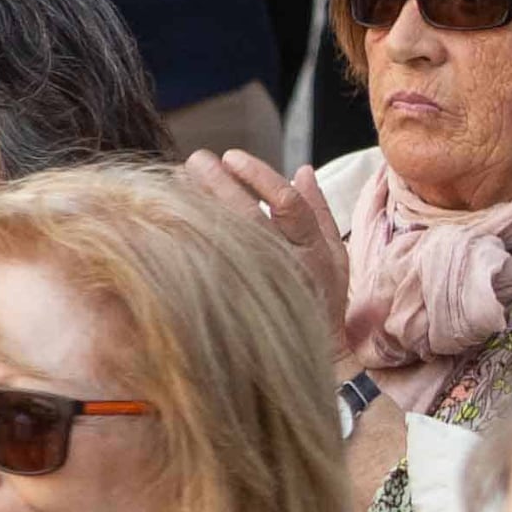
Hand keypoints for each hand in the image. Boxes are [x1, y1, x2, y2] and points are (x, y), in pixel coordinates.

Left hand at [177, 149, 348, 344]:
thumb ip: (318, 211)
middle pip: (248, 218)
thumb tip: (301, 170)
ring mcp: (263, 285)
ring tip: (180, 179)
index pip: (288, 205)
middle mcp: (288, 266)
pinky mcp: (239, 301)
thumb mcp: (335, 255)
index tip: (231, 156)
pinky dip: (193, 237)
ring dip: (200, 206)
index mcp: (313, 251)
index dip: (258, 176)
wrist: (318, 355)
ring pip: (226, 239)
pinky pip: (211, 263)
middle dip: (219, 184)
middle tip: (196, 159)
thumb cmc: (325, 297)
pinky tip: (176, 217)